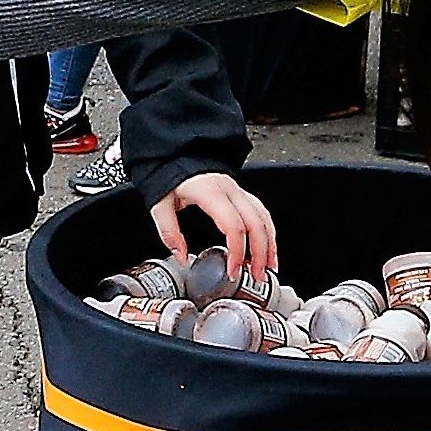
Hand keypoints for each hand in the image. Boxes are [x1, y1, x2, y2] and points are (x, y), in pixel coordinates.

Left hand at [145, 170, 276, 280]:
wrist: (178, 154)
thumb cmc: (171, 175)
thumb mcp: (161, 204)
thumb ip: (169, 232)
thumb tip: (181, 256)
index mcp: (211, 193)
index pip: (234, 225)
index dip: (237, 250)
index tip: (234, 269)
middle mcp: (230, 191)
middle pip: (256, 224)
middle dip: (260, 253)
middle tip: (257, 276)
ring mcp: (239, 191)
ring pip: (264, 218)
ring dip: (269, 245)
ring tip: (268, 268)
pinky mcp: (241, 194)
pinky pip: (262, 214)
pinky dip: (267, 233)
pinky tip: (267, 249)